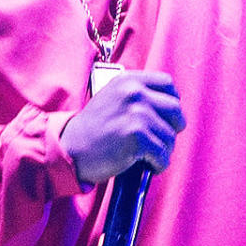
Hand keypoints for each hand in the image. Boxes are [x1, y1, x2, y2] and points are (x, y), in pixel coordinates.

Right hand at [61, 70, 185, 184]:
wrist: (70, 149)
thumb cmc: (93, 129)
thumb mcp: (113, 98)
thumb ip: (138, 96)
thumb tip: (170, 108)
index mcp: (129, 80)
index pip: (168, 84)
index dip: (171, 103)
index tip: (165, 117)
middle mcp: (134, 92)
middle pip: (175, 110)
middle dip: (171, 129)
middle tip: (157, 140)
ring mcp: (137, 113)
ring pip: (170, 136)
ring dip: (163, 150)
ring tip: (147, 155)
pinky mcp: (137, 136)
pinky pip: (163, 155)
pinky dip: (158, 164)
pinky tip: (145, 164)